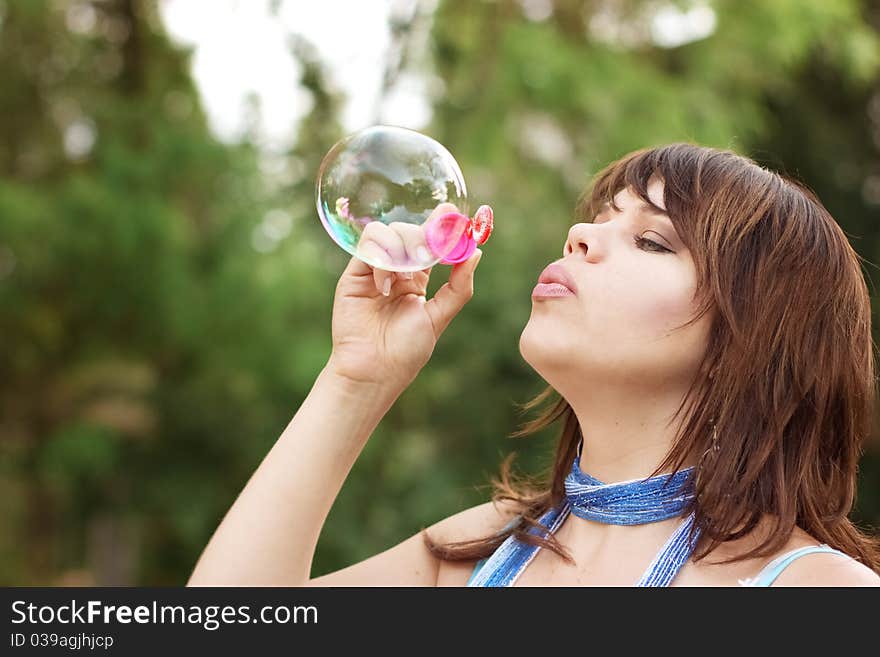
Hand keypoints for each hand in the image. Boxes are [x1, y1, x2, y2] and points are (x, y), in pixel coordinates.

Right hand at [328, 224, 482, 391]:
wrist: (374, 370)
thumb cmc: (406, 351)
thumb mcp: (439, 317)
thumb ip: (459, 287)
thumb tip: (475, 253)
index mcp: (417, 280)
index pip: (430, 244)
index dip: (441, 226)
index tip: (452, 212)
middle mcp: (395, 271)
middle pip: (410, 232)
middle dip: (424, 236)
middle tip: (430, 254)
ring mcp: (374, 270)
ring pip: (388, 232)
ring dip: (402, 247)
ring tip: (406, 275)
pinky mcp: (354, 274)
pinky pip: (368, 246)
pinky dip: (381, 257)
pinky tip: (385, 286)